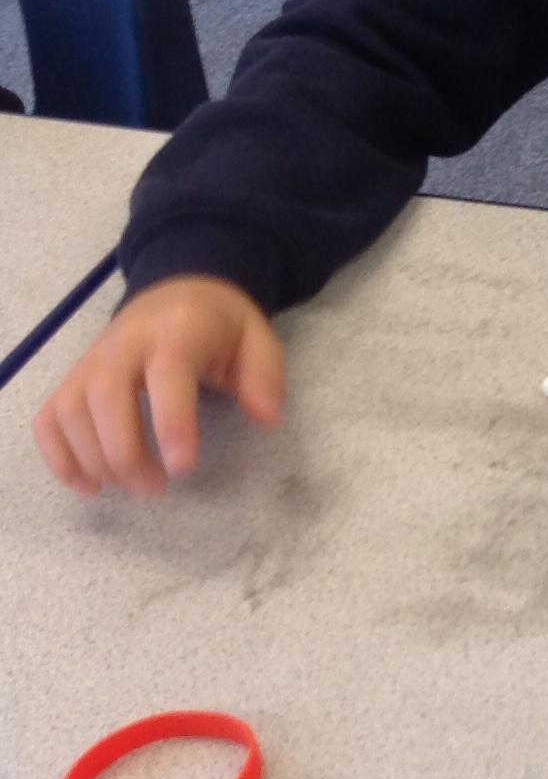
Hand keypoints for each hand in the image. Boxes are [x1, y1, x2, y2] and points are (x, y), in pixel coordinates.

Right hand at [32, 276, 283, 497]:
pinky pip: (49, 419)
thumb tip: (267, 418)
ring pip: (71, 411)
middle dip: (125, 452)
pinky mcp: (71, 378)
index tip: (182, 467)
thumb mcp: (258, 338)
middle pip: (106, 396)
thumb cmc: (220, 325)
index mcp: (178, 330)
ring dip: (94, 460)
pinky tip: (90, 484)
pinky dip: (60, 457)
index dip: (172, 421)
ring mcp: (91, 360)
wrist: (178, 290)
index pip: (167, 373)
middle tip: (155, 488)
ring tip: (133, 487)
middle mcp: (125, 343)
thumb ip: (265, 376)